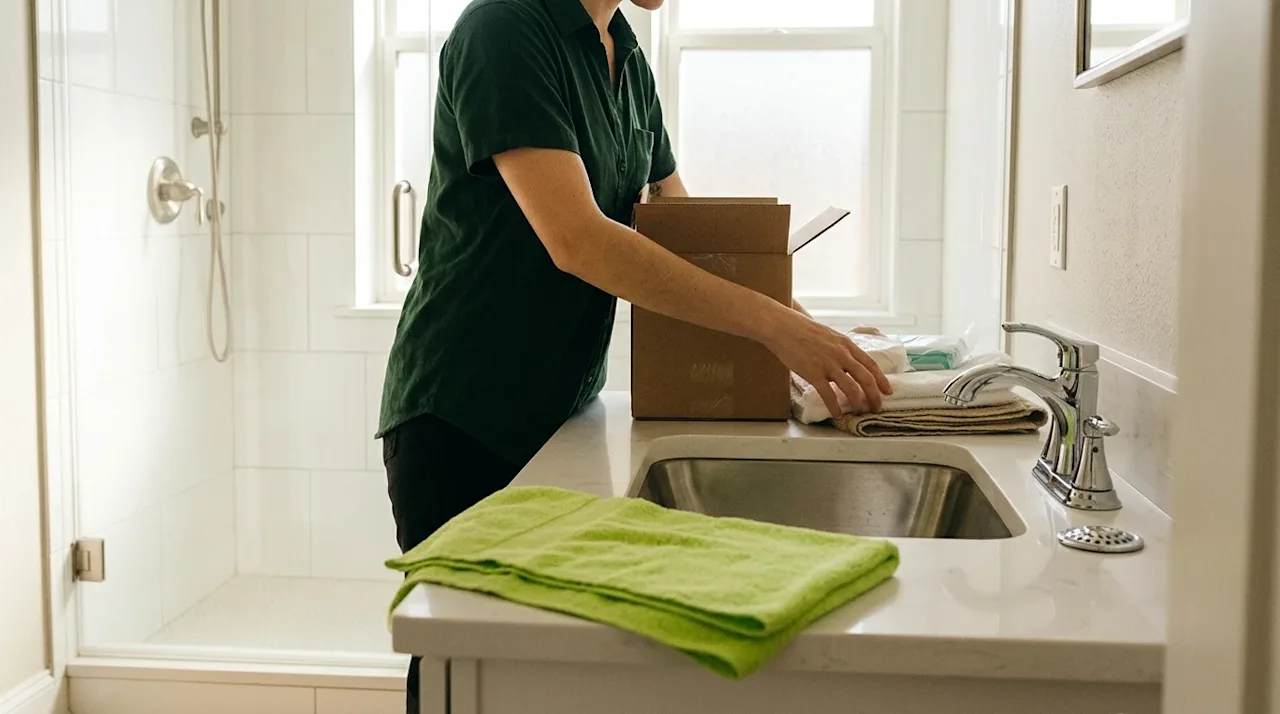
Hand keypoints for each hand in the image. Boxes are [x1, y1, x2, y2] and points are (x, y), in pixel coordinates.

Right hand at [763, 309, 892, 418]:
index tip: (887, 391)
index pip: (870, 364)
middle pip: (866, 379)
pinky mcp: (813, 373)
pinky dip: (835, 406)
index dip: (881, 380)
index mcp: (846, 344)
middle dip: (874, 396)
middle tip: (877, 407)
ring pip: (851, 388)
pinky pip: (828, 394)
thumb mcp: (828, 335)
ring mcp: (828, 364)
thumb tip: (844, 361)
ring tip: (859, 411)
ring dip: (858, 403)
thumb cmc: (801, 329)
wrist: (782, 326)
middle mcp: (842, 354)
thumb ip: (839, 348)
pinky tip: (836, 413)